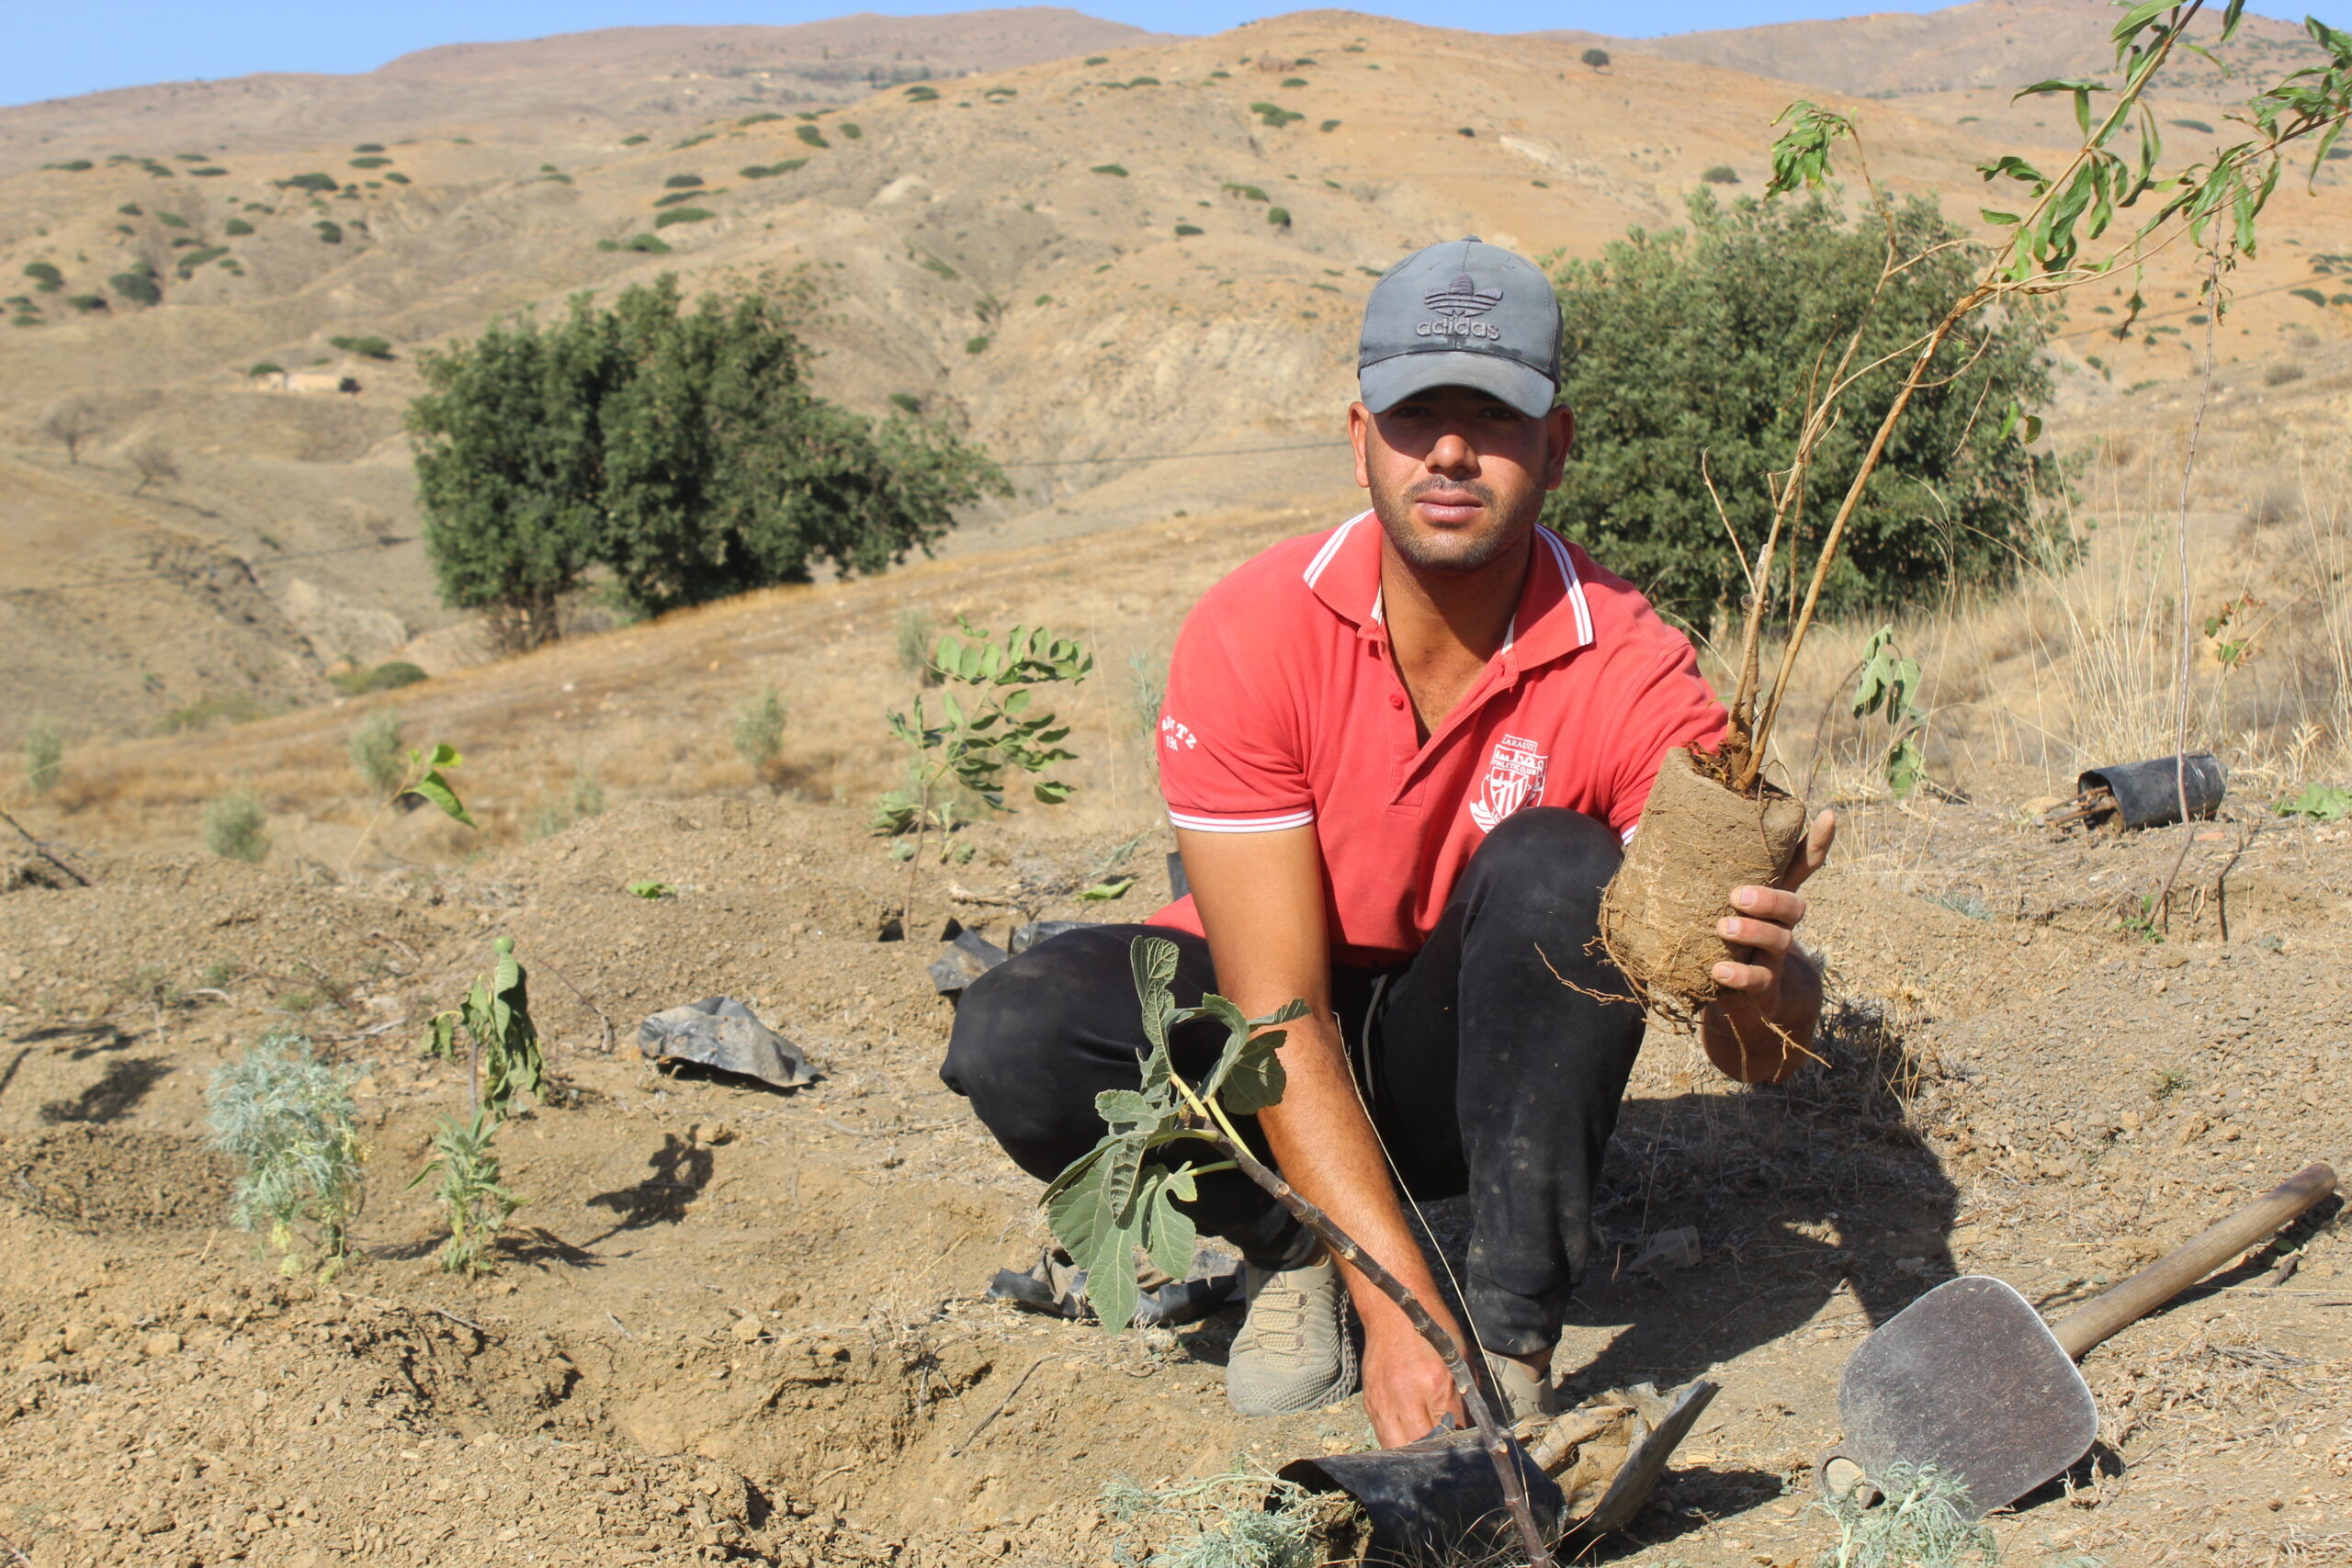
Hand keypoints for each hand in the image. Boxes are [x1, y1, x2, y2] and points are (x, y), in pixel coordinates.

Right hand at [1361, 1315, 1464, 1447]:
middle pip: (1422, 1446)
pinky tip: (1407, 1439)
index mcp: (1435, 1383)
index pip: (1452, 1430)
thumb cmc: (1431, 1330)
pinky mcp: (1370, 1400)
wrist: (1393, 1311)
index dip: (1461, 1440)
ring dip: (1412, 1453)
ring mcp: (1384, 1400)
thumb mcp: (1460, 1356)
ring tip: (1425, 1452)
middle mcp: (1406, 1396)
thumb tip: (1473, 1422)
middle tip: (1446, 1451)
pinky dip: (1395, 1442)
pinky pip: (1382, 1434)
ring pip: (1396, 1447)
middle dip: (1436, 1452)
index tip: (1466, 1443)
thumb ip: (1468, 1392)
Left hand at [1709, 809, 1834, 1009]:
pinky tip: (1718, 971)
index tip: (1826, 814)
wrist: (1742, 1000)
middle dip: (1770, 898)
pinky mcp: (1763, 989)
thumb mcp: (1717, 906)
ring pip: (1779, 941)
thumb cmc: (1723, 939)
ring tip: (1724, 927)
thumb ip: (1701, 880)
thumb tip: (1660, 834)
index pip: (1801, 868)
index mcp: (1771, 899)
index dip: (1817, 843)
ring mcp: (1773, 958)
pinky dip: (1740, 977)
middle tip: (1738, 895)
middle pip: (1794, 906)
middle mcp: (1780, 926)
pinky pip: (1759, 983)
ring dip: (1754, 932)